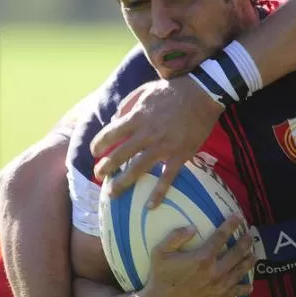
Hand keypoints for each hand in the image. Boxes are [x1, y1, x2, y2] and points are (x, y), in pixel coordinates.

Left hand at [91, 77, 223, 206]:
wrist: (202, 93)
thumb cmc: (171, 90)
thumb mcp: (144, 91)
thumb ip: (126, 105)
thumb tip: (113, 120)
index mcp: (136, 118)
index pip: (109, 134)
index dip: (98, 145)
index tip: (94, 153)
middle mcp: (146, 134)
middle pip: (119, 155)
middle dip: (105, 168)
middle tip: (97, 176)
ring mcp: (163, 146)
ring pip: (138, 169)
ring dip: (122, 183)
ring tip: (112, 193)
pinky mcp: (180, 155)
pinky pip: (167, 177)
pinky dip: (158, 193)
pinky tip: (150, 206)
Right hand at [140, 216, 254, 296]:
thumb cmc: (160, 279)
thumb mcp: (160, 253)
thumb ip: (175, 236)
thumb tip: (193, 227)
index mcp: (202, 258)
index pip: (221, 236)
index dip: (231, 225)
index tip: (238, 217)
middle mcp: (215, 271)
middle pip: (237, 253)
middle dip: (245, 242)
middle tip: (250, 235)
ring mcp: (219, 287)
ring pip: (240, 272)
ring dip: (249, 261)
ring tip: (253, 254)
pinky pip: (236, 292)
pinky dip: (245, 289)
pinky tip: (250, 286)